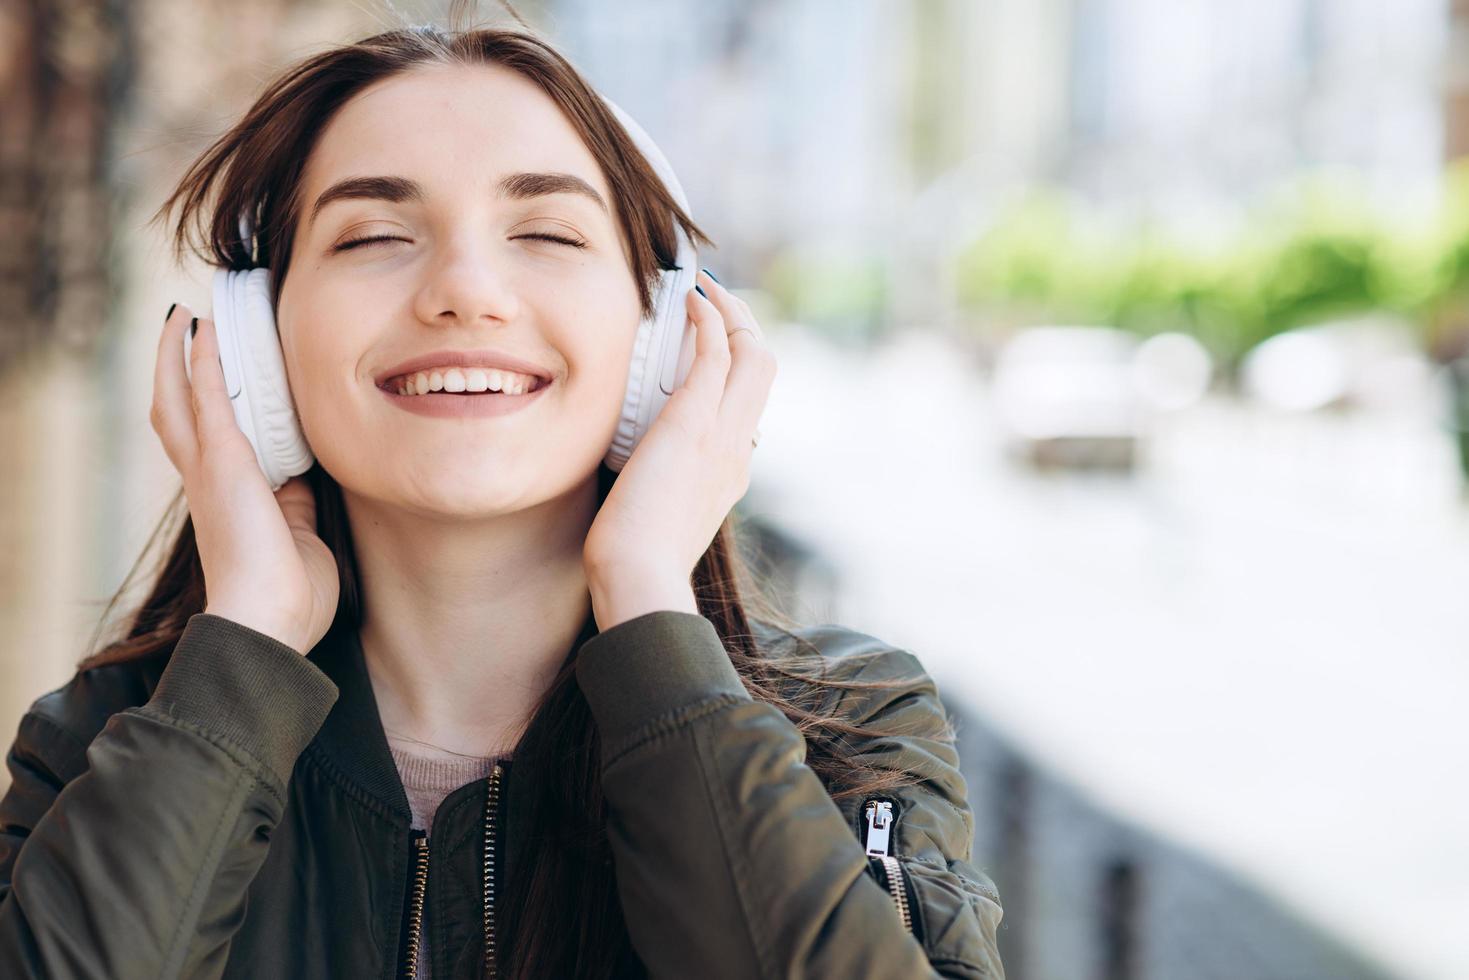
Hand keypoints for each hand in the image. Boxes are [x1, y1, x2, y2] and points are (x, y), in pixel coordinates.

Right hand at [151, 303, 339, 654]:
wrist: (268, 624)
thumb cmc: (289, 597)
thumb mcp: (301, 538)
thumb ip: (299, 506)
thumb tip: (307, 480)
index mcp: (224, 502)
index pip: (206, 443)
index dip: (204, 408)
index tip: (215, 377)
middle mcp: (206, 482)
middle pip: (174, 413)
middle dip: (174, 370)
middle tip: (182, 331)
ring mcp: (209, 471)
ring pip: (177, 398)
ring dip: (178, 356)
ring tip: (184, 319)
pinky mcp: (224, 463)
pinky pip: (206, 399)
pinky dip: (203, 363)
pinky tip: (202, 331)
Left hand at [583, 269, 776, 594]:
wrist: (641, 577)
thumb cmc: (633, 560)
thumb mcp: (656, 521)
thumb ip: (659, 491)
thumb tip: (635, 477)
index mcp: (731, 472)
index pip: (749, 405)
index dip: (737, 368)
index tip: (711, 347)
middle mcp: (738, 449)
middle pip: (766, 369)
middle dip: (746, 327)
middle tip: (717, 303)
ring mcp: (724, 435)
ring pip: (755, 354)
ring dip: (733, 313)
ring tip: (706, 291)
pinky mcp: (695, 422)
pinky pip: (717, 353)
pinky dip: (710, 318)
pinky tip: (691, 299)